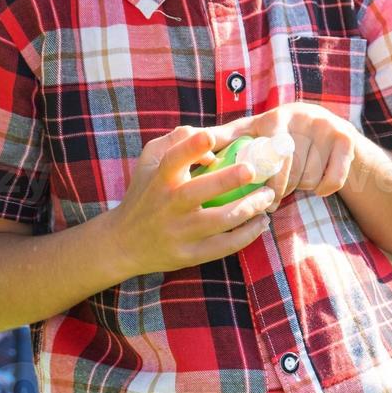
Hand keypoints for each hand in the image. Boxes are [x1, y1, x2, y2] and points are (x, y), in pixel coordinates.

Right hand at [107, 125, 277, 275]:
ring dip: (249, 208)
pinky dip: (247, 235)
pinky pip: (224, 247)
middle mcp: (168, 206)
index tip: (210, 136)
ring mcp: (179, 233)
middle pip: (200, 192)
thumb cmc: (144, 193)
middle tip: (253, 170)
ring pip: (220, 221)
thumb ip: (175, 141)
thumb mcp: (148, 161)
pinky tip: (261, 223)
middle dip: (228, 180)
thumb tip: (209, 139)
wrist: (123, 244)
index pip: (172, 160)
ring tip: (268, 196)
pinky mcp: (188, 256)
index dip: (191, 147)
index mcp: (159, 180)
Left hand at [209, 102, 357, 211]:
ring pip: (307, 174)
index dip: (246, 163)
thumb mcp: (258, 135)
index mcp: (270, 118)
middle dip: (278, 186)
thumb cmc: (286, 141)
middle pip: (282, 165)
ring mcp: (322, 125)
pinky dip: (326, 188)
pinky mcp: (345, 138)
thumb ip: (230, 139)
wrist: (336, 137)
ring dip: (302, 186)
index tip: (241, 181)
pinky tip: (321, 190)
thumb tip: (197, 146)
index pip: (250, 140)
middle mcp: (296, 116)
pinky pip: (332, 177)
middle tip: (272, 199)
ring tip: (296, 186)